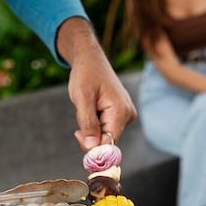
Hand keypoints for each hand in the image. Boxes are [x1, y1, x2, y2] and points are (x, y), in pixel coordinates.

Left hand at [56, 18, 136, 149]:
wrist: (90, 59)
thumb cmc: (86, 74)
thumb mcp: (82, 98)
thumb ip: (87, 123)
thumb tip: (91, 146)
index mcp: (121, 111)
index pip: (109, 142)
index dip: (93, 145)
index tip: (78, 135)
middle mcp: (127, 115)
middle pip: (107, 140)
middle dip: (90, 132)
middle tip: (81, 112)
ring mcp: (126, 115)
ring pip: (105, 134)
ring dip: (91, 126)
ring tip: (88, 106)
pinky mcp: (121, 114)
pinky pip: (106, 127)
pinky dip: (95, 121)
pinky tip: (92, 107)